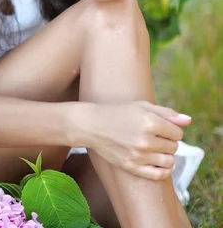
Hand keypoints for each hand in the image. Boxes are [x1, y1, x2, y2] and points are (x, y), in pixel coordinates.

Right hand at [77, 100, 191, 180]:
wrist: (93, 125)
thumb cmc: (119, 112)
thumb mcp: (142, 106)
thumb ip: (167, 113)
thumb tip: (188, 121)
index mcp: (149, 122)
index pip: (178, 133)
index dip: (172, 129)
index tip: (162, 127)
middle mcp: (145, 140)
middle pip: (174, 147)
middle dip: (168, 141)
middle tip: (155, 136)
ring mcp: (138, 155)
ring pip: (169, 162)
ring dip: (166, 155)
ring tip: (156, 149)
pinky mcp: (132, 167)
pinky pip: (158, 175)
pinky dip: (163, 170)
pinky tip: (159, 163)